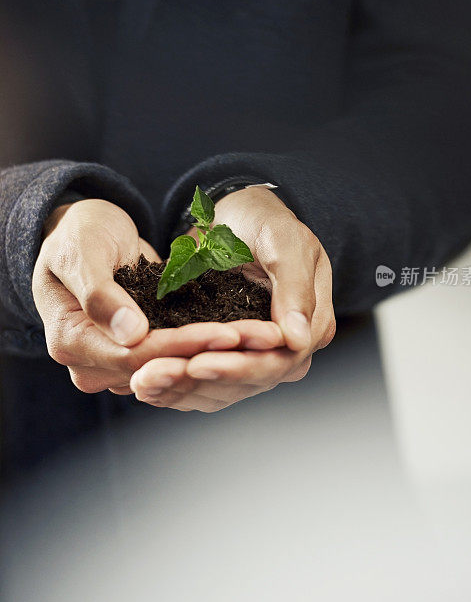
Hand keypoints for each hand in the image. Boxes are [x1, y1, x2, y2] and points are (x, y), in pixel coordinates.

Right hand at [33, 199, 283, 394]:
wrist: (80, 233)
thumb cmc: (76, 235)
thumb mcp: (80, 252)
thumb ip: (99, 293)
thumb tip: (132, 333)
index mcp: (71, 341)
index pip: (136, 355)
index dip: (184, 345)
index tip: (229, 332)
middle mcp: (95, 363)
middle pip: (163, 368)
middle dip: (216, 355)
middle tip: (266, 339)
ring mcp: (119, 360)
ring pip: (178, 367)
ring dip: (225, 356)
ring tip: (269, 340)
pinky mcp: (144, 350)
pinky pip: (182, 357)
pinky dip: (216, 349)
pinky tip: (253, 338)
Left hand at [130, 187, 335, 410]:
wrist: (235, 214)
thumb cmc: (264, 220)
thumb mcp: (284, 243)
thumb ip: (294, 288)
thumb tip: (298, 339)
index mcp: (312, 325)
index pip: (280, 361)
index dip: (240, 368)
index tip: (198, 364)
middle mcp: (289, 348)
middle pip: (250, 380)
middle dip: (204, 381)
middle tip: (157, 376)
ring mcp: (259, 354)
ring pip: (226, 388)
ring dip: (183, 390)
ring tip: (144, 383)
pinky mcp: (229, 354)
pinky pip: (207, 381)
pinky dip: (177, 386)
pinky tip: (146, 386)